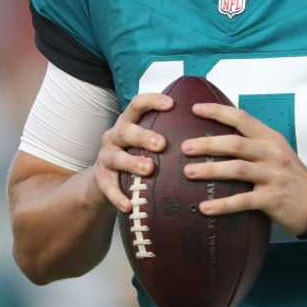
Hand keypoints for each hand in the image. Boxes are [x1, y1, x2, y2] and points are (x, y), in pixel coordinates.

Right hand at [92, 92, 173, 212]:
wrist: (104, 179)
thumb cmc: (134, 153)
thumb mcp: (144, 139)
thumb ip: (166, 131)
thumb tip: (206, 125)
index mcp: (127, 122)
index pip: (137, 104)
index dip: (152, 101)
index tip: (171, 104)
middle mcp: (114, 137)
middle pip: (126, 131)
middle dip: (143, 136)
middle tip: (162, 144)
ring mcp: (106, 158)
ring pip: (116, 158)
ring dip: (132, 163)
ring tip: (149, 169)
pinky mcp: (101, 180)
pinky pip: (108, 188)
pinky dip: (118, 196)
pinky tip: (129, 205)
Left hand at [181, 102, 306, 236]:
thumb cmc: (288, 175)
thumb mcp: (276, 151)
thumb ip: (252, 143)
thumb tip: (216, 137)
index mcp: (270, 138)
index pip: (242, 118)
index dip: (218, 111)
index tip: (195, 109)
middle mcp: (272, 153)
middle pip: (235, 144)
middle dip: (208, 144)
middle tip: (184, 147)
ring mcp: (273, 175)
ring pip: (237, 169)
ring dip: (211, 170)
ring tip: (188, 173)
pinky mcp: (273, 198)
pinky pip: (243, 200)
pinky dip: (222, 204)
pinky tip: (204, 207)